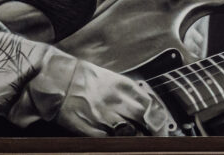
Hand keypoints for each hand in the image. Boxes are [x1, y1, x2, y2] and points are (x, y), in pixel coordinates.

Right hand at [56, 60, 173, 135]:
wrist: (60, 80)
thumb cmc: (85, 79)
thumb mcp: (113, 80)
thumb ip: (131, 94)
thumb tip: (146, 109)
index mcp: (125, 87)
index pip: (153, 106)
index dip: (161, 121)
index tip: (163, 128)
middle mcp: (118, 101)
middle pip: (146, 121)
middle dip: (156, 133)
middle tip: (158, 140)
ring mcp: (106, 116)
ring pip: (131, 134)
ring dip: (138, 140)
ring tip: (140, 143)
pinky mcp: (92, 130)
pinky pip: (111, 141)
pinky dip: (119, 144)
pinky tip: (121, 145)